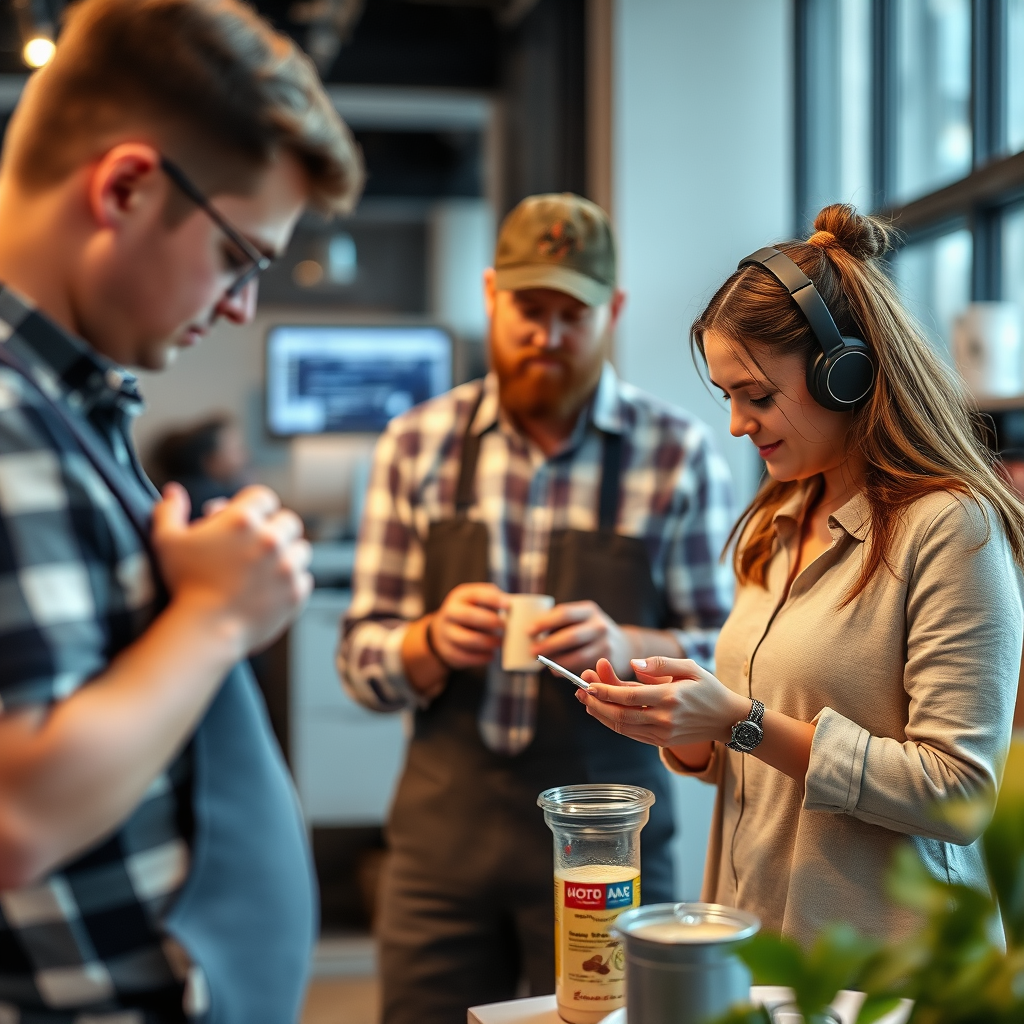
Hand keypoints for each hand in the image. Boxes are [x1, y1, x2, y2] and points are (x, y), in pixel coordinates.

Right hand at [152, 483, 311, 655]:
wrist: (204, 629)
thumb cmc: (184, 583)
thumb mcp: (167, 542)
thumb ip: (170, 511)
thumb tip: (174, 491)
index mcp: (243, 519)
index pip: (264, 498)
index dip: (255, 507)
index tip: (245, 520)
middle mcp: (271, 538)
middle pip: (288, 521)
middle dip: (275, 528)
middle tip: (260, 543)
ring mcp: (287, 566)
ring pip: (301, 550)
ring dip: (288, 554)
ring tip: (269, 566)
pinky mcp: (296, 591)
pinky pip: (304, 578)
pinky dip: (293, 581)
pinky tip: (274, 586)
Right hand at [428, 583, 507, 669]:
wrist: (443, 631)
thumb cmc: (470, 613)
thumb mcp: (477, 601)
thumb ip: (492, 600)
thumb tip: (511, 605)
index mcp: (460, 597)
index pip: (475, 594)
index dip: (492, 599)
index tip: (508, 605)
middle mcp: (450, 613)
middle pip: (468, 616)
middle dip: (489, 621)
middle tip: (505, 626)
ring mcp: (446, 633)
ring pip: (467, 639)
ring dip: (487, 642)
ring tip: (500, 643)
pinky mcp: (448, 651)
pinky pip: (465, 656)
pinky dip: (480, 657)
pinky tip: (491, 655)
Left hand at [530, 600, 632, 675]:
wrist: (625, 645)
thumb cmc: (590, 631)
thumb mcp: (582, 619)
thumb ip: (561, 623)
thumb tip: (531, 633)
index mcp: (589, 610)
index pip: (564, 613)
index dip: (544, 622)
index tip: (528, 631)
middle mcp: (600, 626)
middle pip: (570, 636)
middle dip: (548, 645)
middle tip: (532, 651)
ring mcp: (606, 645)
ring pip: (577, 656)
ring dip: (556, 661)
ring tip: (543, 663)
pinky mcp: (607, 663)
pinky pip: (583, 668)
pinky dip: (566, 670)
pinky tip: (556, 670)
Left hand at [576, 657, 749, 747]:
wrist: (726, 719)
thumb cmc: (707, 689)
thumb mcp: (689, 667)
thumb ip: (660, 663)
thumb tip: (632, 664)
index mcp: (670, 697)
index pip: (628, 696)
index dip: (605, 690)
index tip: (589, 682)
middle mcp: (664, 719)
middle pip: (620, 714)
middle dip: (595, 703)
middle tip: (580, 690)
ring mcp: (662, 733)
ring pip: (622, 727)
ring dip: (600, 714)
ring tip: (585, 701)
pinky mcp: (661, 742)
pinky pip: (631, 733)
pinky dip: (613, 723)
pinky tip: (602, 712)